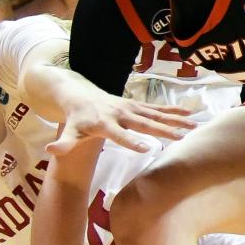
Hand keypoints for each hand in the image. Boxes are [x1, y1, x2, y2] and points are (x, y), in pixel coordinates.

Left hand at [46, 90, 196, 155]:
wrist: (80, 94)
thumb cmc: (77, 119)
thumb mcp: (69, 132)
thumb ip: (63, 143)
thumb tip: (51, 150)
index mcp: (105, 123)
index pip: (120, 135)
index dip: (131, 142)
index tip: (147, 149)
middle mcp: (121, 114)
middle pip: (144, 123)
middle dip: (163, 130)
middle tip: (182, 137)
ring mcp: (131, 108)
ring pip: (156, 114)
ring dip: (175, 120)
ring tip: (194, 125)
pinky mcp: (137, 105)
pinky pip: (157, 109)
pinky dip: (173, 110)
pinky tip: (189, 114)